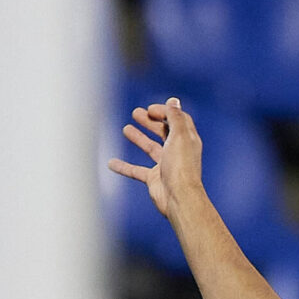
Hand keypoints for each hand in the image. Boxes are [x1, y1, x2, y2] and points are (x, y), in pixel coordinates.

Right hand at [106, 99, 205, 219]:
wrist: (179, 198)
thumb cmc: (181, 167)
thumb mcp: (179, 136)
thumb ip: (175, 117)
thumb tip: (173, 100)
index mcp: (187, 141)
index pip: (177, 121)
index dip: (165, 112)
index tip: (150, 109)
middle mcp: (178, 152)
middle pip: (164, 133)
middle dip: (150, 122)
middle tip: (136, 112)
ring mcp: (166, 166)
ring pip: (151, 148)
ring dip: (139, 138)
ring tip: (125, 129)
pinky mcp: (155, 179)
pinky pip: (137, 171)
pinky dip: (124, 167)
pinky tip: (111, 163)